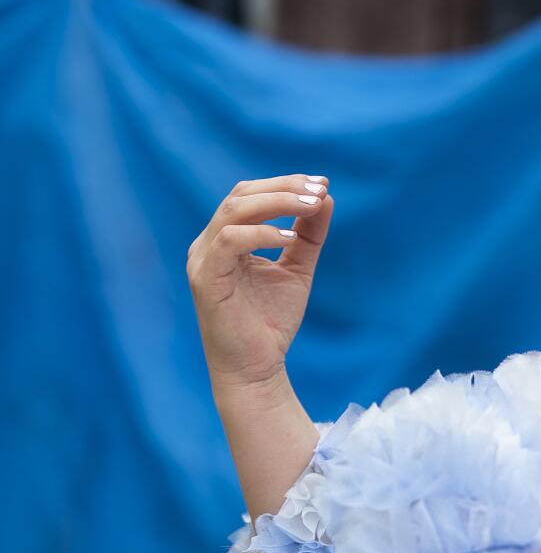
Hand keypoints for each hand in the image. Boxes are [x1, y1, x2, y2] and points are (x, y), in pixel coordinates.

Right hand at [187, 173, 333, 392]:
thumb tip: (325, 196)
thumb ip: (308, 234)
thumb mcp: (297, 269)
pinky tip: (289, 238)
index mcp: (226, 238)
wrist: (256, 368)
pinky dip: (261, 234)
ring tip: (311, 206)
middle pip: (242, 195)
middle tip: (319, 190)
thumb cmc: (271, 321)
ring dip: (277, 203)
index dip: (285, 184)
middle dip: (284, 188)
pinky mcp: (205, 278)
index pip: (250, 195)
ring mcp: (203, 259)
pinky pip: (229, 241)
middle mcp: (209, 243)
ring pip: (234, 210)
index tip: (322, 184)